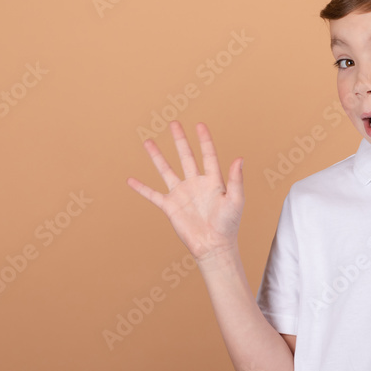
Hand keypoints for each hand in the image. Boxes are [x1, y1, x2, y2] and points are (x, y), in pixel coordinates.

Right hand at [127, 121, 244, 264]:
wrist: (214, 247)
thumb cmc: (229, 225)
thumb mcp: (236, 200)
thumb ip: (236, 180)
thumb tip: (239, 158)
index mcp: (213, 181)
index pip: (208, 155)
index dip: (204, 140)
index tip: (200, 125)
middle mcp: (196, 184)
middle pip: (186, 157)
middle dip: (180, 140)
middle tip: (174, 124)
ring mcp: (181, 194)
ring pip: (166, 170)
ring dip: (157, 156)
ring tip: (148, 142)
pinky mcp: (170, 207)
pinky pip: (152, 194)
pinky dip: (141, 188)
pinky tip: (131, 179)